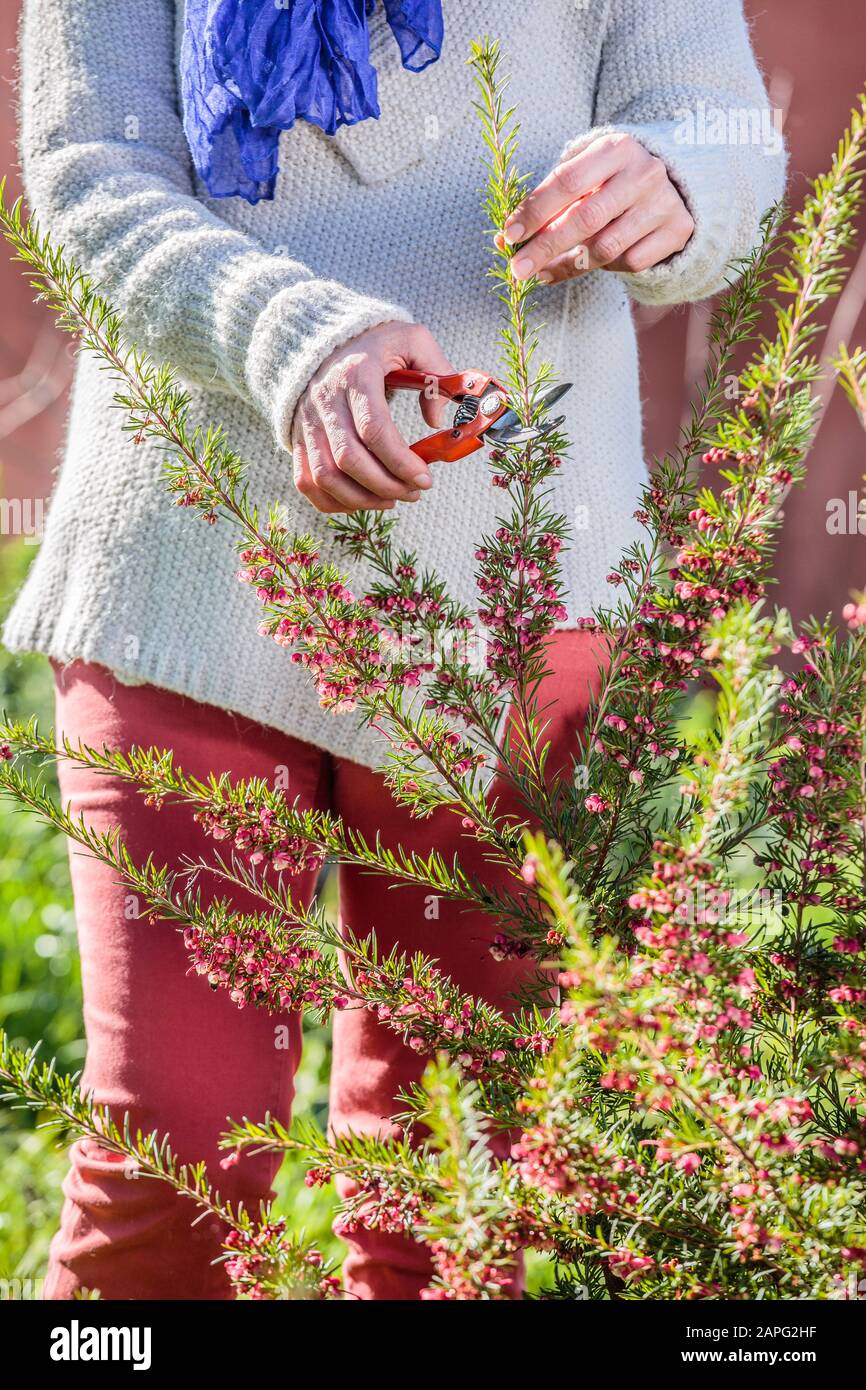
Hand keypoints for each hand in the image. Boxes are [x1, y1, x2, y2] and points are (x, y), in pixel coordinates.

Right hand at [291, 321, 453, 513]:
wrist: (329, 337)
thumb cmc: (377, 342)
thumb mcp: (413, 341)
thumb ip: (437, 375)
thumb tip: (436, 420)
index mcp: (356, 374)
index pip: (374, 429)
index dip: (401, 461)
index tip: (425, 478)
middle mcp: (325, 399)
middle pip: (348, 459)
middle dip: (385, 485)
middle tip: (414, 492)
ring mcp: (307, 421)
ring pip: (325, 476)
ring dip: (361, 499)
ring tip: (392, 499)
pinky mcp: (298, 437)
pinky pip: (306, 481)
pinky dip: (332, 501)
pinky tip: (362, 500)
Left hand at [500, 132, 693, 283]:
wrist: (678, 183)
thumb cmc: (614, 180)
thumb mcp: (586, 174)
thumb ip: (549, 201)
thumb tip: (504, 239)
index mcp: (616, 148)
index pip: (567, 181)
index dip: (535, 211)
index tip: (509, 235)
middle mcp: (644, 173)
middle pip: (586, 219)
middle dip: (546, 247)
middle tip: (518, 270)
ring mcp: (664, 203)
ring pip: (606, 247)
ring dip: (570, 263)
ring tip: (545, 271)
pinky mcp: (678, 230)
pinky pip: (629, 262)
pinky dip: (604, 268)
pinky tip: (592, 261)